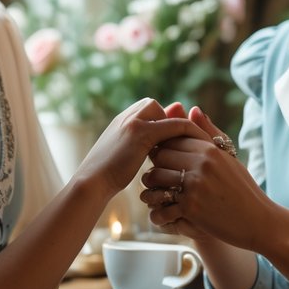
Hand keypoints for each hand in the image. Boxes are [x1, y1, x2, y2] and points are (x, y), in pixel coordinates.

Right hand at [73, 98, 210, 198]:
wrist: (91, 183)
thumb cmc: (103, 178)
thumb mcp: (119, 159)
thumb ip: (133, 150)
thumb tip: (150, 151)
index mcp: (119, 121)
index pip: (145, 108)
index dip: (158, 120)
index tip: (170, 136)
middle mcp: (126, 117)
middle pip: (154, 105)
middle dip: (167, 119)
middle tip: (180, 138)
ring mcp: (133, 122)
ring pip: (166, 112)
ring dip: (179, 125)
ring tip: (192, 141)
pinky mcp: (142, 133)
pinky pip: (174, 125)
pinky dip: (188, 132)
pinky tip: (196, 146)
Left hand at [140, 105, 272, 249]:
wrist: (257, 221)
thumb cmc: (242, 188)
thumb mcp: (229, 157)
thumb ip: (210, 133)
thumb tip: (193, 109)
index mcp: (210, 149)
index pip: (171, 138)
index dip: (162, 148)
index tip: (162, 159)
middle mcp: (201, 163)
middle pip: (159, 155)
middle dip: (154, 165)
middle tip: (156, 176)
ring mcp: (195, 185)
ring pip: (154, 177)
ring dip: (150, 186)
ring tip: (155, 193)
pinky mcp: (191, 207)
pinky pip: (160, 203)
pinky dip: (157, 210)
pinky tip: (162, 212)